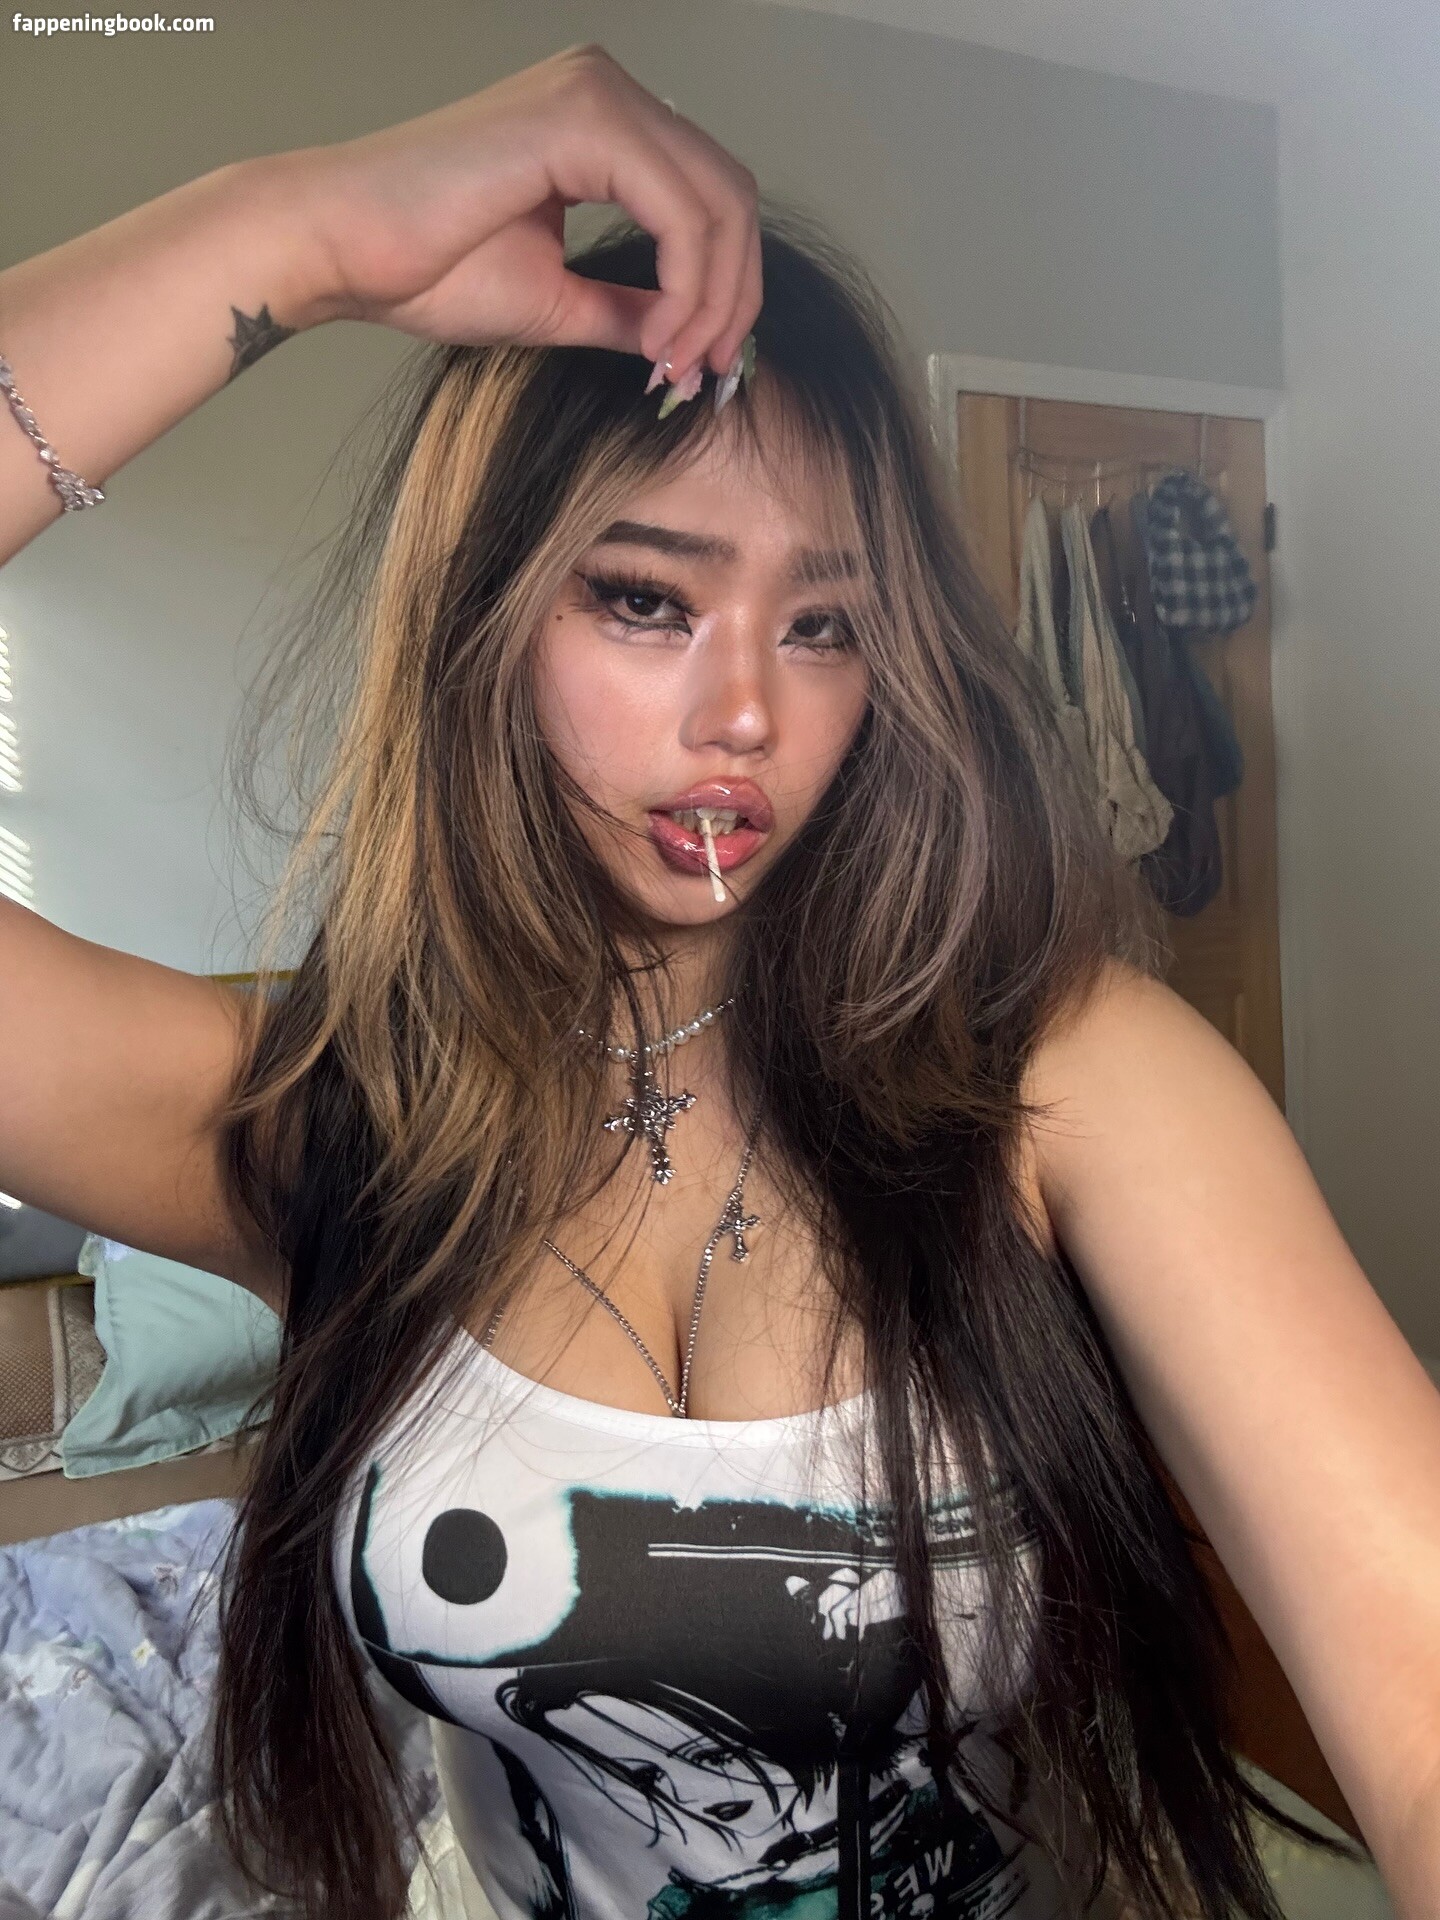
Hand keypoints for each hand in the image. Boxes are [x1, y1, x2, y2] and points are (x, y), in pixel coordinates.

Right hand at [289, 44, 760, 385]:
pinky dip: (686, 285)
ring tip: (678, 364)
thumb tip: (689, 344)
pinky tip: (656, 338)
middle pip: (730, 195)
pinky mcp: (584, 118)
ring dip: (714, 300)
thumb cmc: (424, 267)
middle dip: (734, 296)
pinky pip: (680, 211)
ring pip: (718, 203)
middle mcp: (607, 90)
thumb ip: (629, 310)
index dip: (727, 287)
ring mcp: (597, 94)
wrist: (343, 248)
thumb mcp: (559, 300)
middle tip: (709, 371)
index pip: (709, 197)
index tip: (704, 364)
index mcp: (602, 121)